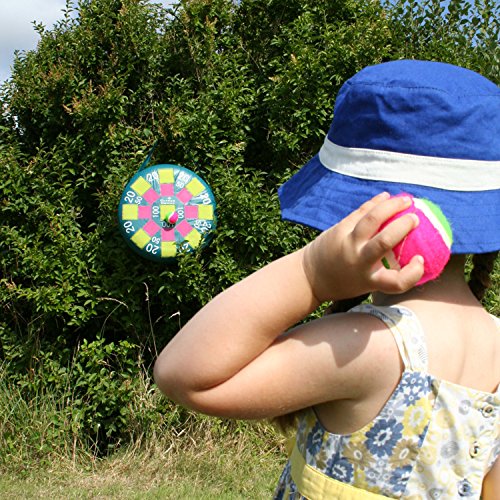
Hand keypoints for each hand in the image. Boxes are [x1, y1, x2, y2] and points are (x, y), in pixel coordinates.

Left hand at [302, 193, 424, 301]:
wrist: (309, 275)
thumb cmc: (344, 280)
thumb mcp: (365, 284)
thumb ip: (387, 273)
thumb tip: (418, 258)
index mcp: (369, 280)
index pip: (397, 282)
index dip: (413, 273)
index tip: (420, 260)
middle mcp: (358, 261)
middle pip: (384, 242)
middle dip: (402, 227)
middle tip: (416, 218)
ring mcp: (347, 243)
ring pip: (371, 219)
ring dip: (391, 207)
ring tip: (406, 200)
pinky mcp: (339, 229)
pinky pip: (361, 213)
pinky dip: (376, 203)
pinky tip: (386, 197)